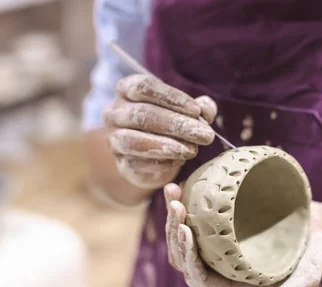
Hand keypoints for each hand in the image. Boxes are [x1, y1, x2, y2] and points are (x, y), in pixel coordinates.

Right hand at [104, 74, 216, 189]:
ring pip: (134, 141)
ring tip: (193, 150)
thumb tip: (207, 109)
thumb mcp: (186, 111)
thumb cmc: (169, 124)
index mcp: (127, 89)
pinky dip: (161, 162)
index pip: (145, 87)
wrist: (154, 156)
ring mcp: (114, 139)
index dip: (172, 98)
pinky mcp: (121, 163)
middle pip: (142, 114)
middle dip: (177, 125)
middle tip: (205, 135)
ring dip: (167, 146)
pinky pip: (137, 163)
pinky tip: (180, 161)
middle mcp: (114, 112)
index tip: (197, 111)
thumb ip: (199, 108)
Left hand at [164, 183, 321, 286]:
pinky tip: (182, 184)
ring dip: (174, 217)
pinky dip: (188, 203)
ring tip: (172, 190)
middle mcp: (221, 270)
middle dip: (174, 232)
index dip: (187, 256)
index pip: (198, 277)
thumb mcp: (304, 280)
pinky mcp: (221, 229)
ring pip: (185, 237)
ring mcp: (219, 248)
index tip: (186, 229)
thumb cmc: (314, 257)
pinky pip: (197, 219)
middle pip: (184, 257)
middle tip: (175, 203)